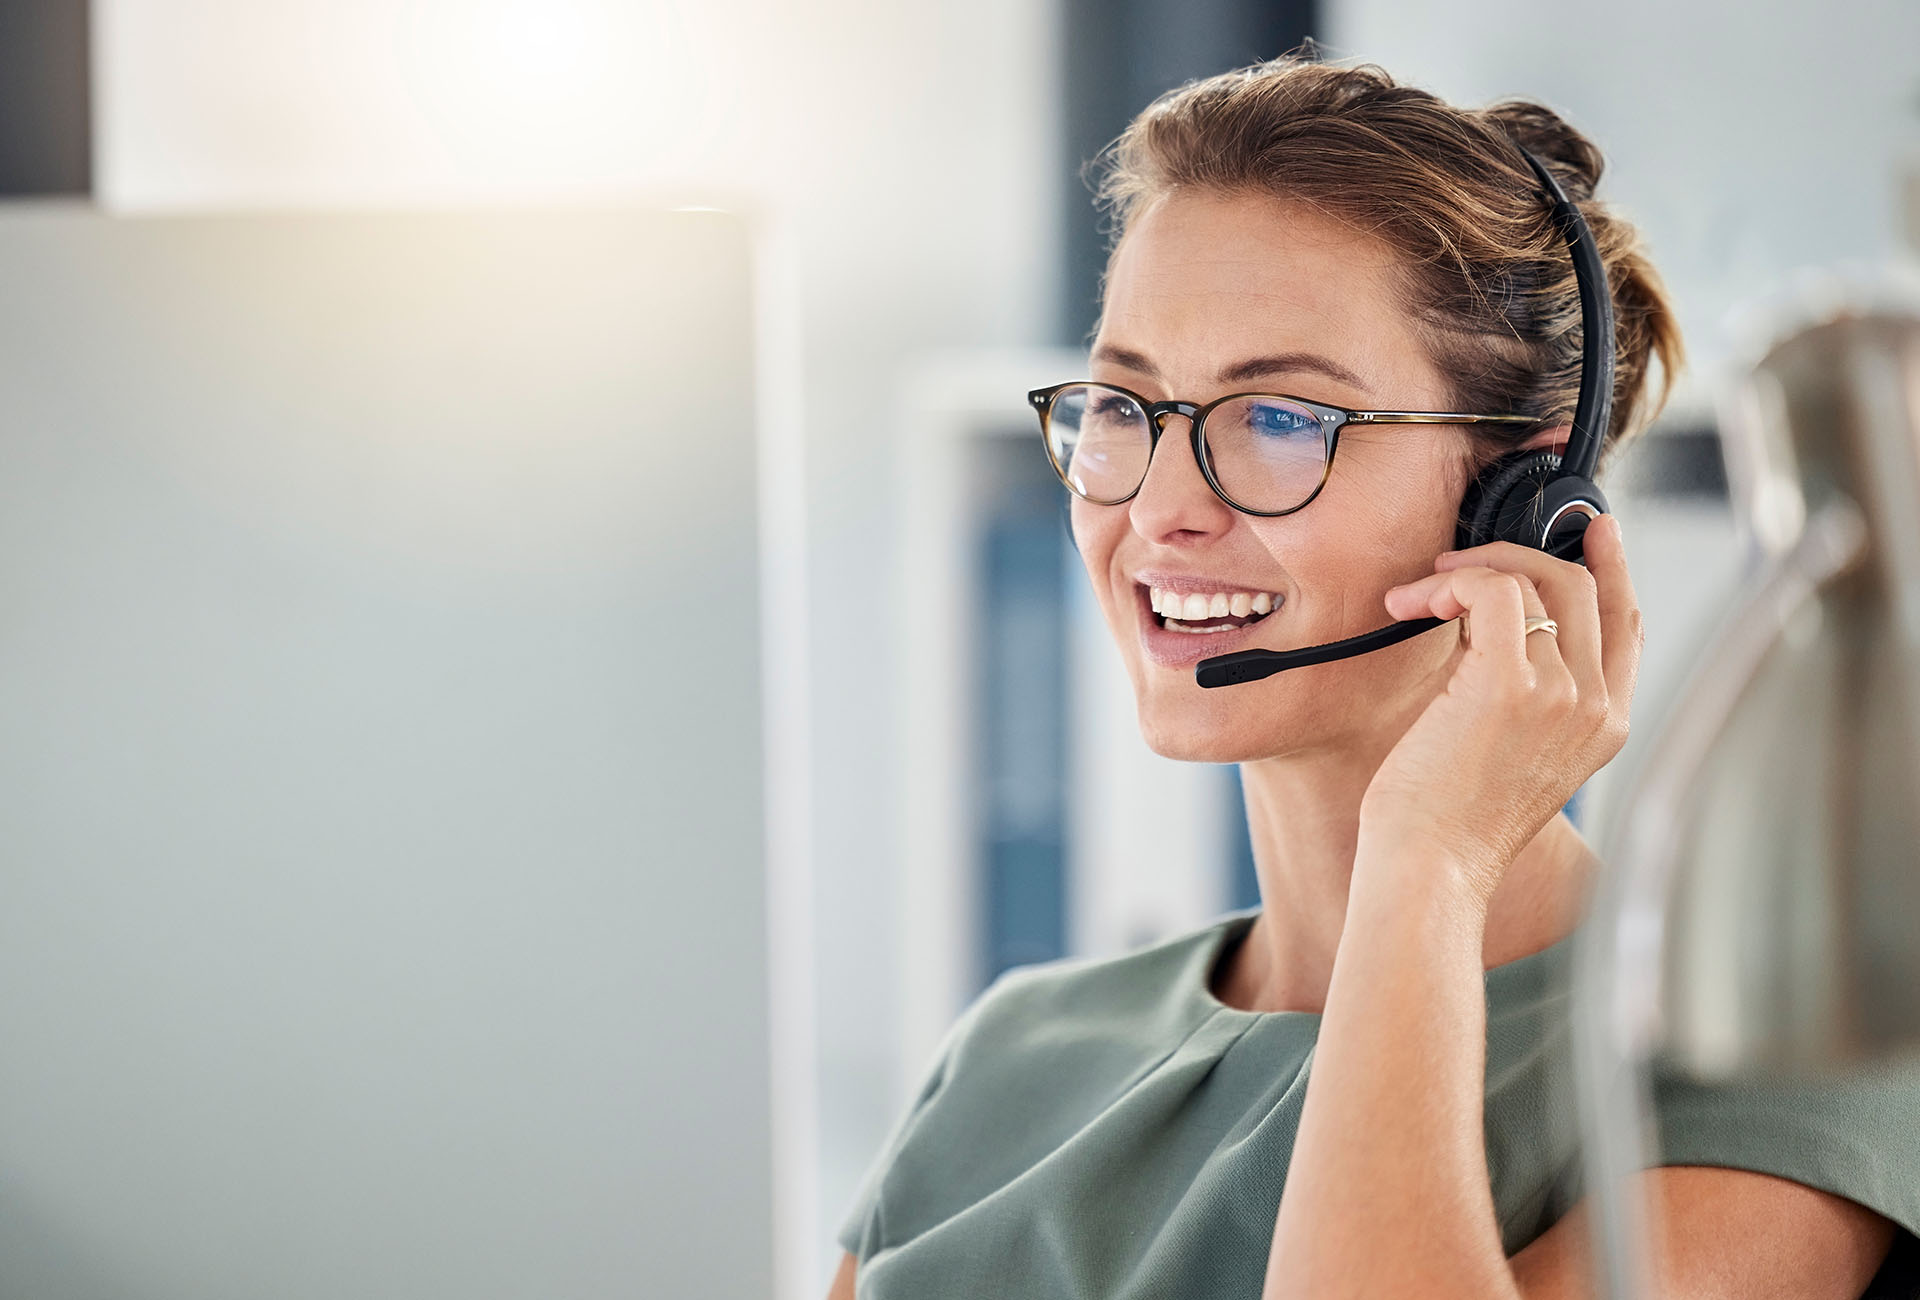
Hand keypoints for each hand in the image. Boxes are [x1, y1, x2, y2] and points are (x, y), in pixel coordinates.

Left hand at [1357, 514, 1643, 907]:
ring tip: (1418, 594)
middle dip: (1518, 556)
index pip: (1628, 624)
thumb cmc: (1450, 827)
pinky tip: (1416, 602)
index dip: (1612, 567)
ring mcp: (1560, 693)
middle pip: (1584, 587)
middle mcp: (1597, 707)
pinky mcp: (1509, 683)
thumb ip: (1526, 697)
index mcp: (1606, 728)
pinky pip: (1495, 590)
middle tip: (1458, 561)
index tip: (1591, 529)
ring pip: (1536, 580)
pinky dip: (1452, 581)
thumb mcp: (1513, 756)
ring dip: (1468, 570)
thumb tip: (1488, 626)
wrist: (1433, 873)